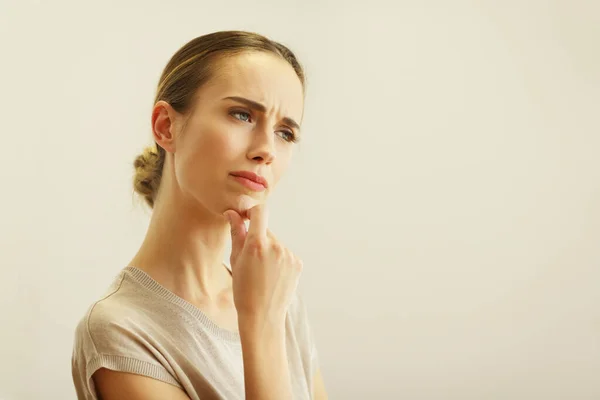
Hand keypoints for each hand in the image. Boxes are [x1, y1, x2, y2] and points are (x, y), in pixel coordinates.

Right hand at [223, 204, 302, 327]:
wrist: (263, 316)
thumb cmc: (243, 290)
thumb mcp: (235, 260)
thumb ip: (236, 233)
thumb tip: (233, 213)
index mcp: (257, 244)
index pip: (260, 212)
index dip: (252, 211)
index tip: (246, 218)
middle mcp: (276, 246)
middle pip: (266, 231)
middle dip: (257, 239)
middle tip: (251, 261)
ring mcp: (289, 255)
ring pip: (275, 244)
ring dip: (269, 251)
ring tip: (262, 273)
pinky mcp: (297, 263)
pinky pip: (285, 254)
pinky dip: (279, 261)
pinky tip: (273, 277)